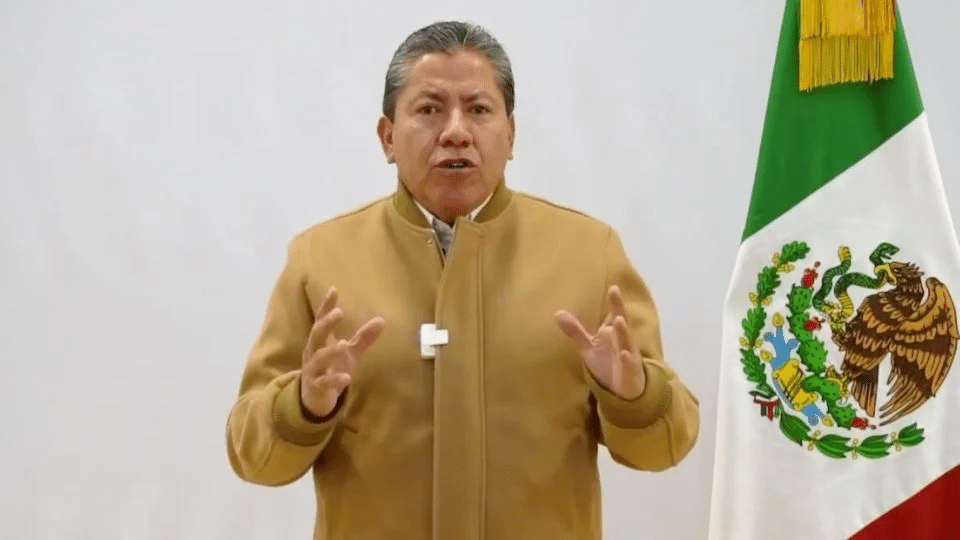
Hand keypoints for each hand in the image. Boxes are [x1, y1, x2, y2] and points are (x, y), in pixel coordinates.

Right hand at [301, 287, 384, 417]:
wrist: (314, 398)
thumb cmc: (332, 369)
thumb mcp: (350, 353)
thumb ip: (363, 338)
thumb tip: (382, 320)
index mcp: (321, 341)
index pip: (322, 319)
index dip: (327, 305)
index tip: (333, 290)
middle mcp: (313, 352)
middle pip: (316, 334)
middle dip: (326, 323)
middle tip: (339, 312)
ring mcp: (313, 370)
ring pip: (318, 358)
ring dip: (330, 352)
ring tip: (343, 344)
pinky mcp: (317, 388)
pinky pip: (324, 383)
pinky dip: (334, 380)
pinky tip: (347, 378)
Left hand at [555, 285, 645, 399]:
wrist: (623, 388)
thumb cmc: (607, 362)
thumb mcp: (589, 346)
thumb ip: (576, 330)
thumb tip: (557, 313)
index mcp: (614, 332)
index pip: (615, 313)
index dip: (615, 302)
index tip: (613, 287)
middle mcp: (623, 340)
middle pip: (621, 321)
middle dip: (619, 308)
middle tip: (615, 292)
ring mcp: (628, 354)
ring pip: (626, 341)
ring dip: (623, 331)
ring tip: (618, 319)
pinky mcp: (630, 370)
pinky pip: (628, 363)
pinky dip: (627, 358)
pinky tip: (623, 353)